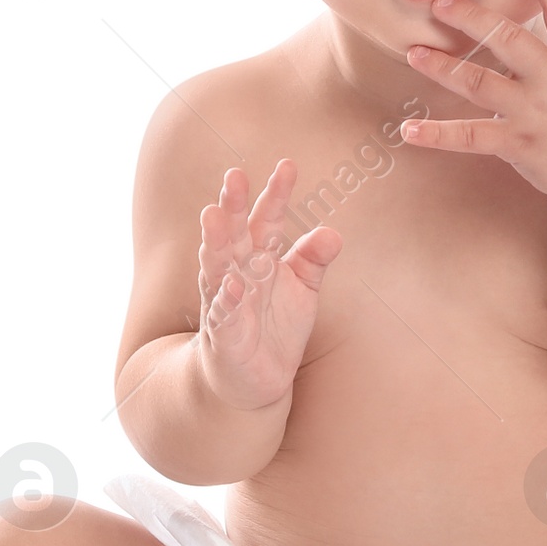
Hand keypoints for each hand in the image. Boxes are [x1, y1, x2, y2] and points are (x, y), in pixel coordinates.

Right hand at [196, 160, 342, 410]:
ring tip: (214, 216)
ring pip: (217, 266)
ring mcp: (226, 301)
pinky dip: (225, 298)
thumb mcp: (303, 289)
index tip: (287, 165)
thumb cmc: (275, 325)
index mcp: (259, 256)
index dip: (276, 194)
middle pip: (234, 233)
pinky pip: (222, 313)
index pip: (267, 219)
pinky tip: (229, 283)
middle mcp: (237, 272)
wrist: (254, 379)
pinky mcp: (223, 333)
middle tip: (234, 176)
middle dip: (234, 205)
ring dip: (215, 242)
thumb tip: (332, 233)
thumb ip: (313, 260)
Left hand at [399, 0, 546, 208]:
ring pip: (479, 83)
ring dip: (442, 67)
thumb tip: (545, 15)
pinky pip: (469, 137)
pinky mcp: (519, 145)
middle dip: (471, 17)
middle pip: (508, 39)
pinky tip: (408, 130)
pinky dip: (436, 135)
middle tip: (438, 1)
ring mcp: (535, 112)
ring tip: (414, 52)